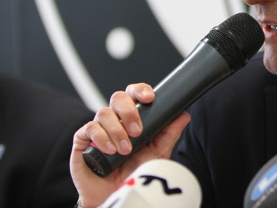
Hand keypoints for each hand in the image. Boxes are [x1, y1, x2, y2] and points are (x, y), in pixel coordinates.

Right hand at [69, 83, 190, 207]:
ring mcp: (98, 128)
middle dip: (129, 112)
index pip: (134, 94)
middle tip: (137, 131)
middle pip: (118, 97)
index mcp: (133, 117)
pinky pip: (89, 128)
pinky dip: (101, 137)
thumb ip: (170, 133)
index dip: (140, 90)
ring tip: (125, 150)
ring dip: (117, 130)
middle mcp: (115, 119)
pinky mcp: (82, 140)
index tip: (149, 98)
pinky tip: (110, 150)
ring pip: (104, 113)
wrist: (116, 195)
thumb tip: (184, 114)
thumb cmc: (135, 172)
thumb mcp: (158, 152)